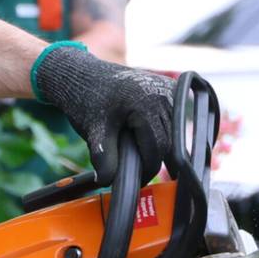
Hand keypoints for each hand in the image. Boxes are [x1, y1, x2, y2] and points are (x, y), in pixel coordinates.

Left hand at [33, 44, 175, 185]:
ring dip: (160, 146)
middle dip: (153, 159)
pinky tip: (147, 139)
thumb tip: (108, 182)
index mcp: (147, 103)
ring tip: (139, 155)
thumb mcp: (94, 132)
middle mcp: (164, 93)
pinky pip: (174, 119)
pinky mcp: (171, 88)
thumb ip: (104, 158)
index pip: (157, 149)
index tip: (136, 181)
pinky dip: (164, 132)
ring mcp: (170, 89)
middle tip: (136, 173)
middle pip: (168, 142)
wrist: (84, 75)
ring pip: (174, 132)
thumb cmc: (87, 101)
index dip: (147, 170)